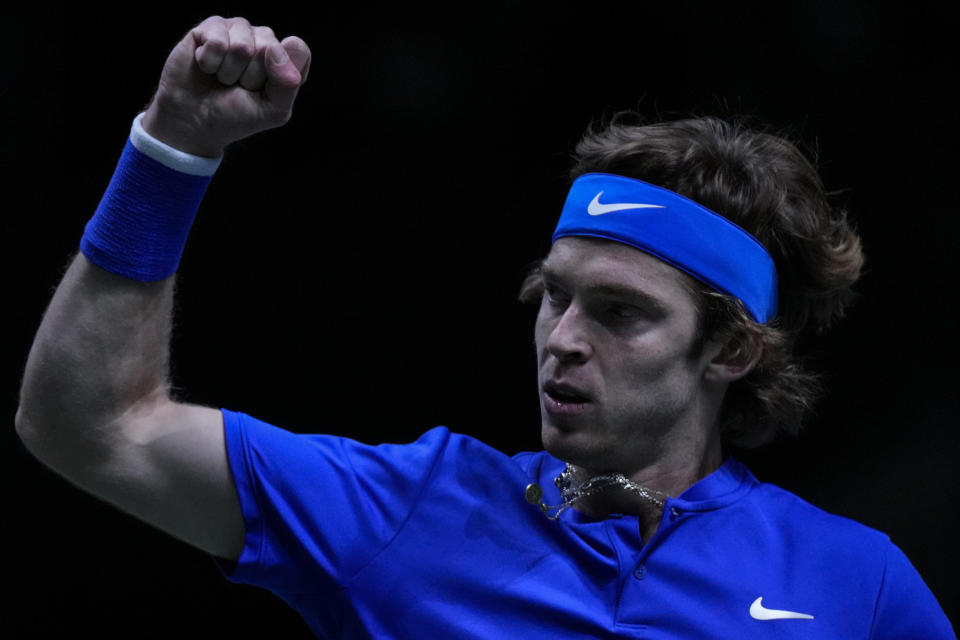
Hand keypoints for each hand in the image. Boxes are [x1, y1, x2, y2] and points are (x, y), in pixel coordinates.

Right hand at [141, 16, 310, 156]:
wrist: (194, 121)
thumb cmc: (235, 116)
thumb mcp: (272, 111)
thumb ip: (287, 84)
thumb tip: (279, 48)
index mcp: (284, 59)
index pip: (298, 49)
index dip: (281, 73)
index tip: (265, 91)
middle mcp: (264, 40)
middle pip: (269, 48)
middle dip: (251, 77)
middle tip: (238, 87)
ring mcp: (238, 31)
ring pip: (242, 46)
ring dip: (229, 72)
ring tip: (222, 78)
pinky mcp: (211, 27)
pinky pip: (217, 41)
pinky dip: (210, 62)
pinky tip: (206, 67)